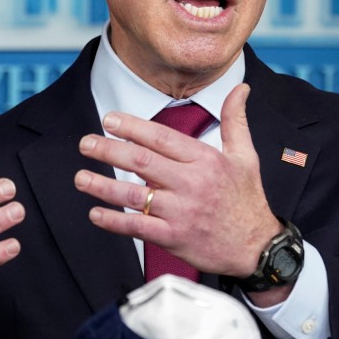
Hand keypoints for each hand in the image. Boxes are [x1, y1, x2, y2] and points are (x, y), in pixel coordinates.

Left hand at [73, 84, 280, 277]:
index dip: (132, 127)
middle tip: (86, 143)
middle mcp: (191, 183)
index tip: (109, 120)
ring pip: (134, 195)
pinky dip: (114, 221)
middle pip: (141, 162)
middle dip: (108, 150)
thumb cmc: (247, 199)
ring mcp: (181, 212)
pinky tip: (95, 213)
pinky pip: (138, 227)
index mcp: (205, 160)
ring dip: (103, 186)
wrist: (258, 248)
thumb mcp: (246, 155)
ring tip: (81, 178)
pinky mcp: (174, 237)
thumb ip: (235, 120)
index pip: (161, 138)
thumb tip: (240, 89)